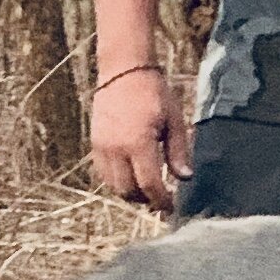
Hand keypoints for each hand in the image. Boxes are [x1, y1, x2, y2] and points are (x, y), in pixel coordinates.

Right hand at [89, 66, 187, 212]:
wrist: (123, 71)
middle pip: (129, 191)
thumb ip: (178, 152)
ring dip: (131, 193)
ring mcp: (102, 148)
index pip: (150, 185)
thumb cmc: (153, 93)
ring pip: (114, 186)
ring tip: (147, 189)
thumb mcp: (173, 120)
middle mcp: (116, 149)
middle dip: (146, 200)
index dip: (162, 201)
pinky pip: (104, 174)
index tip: (171, 208)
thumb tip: (185, 178)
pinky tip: (132, 176)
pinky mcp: (95, 145)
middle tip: (160, 199)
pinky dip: (117, 182)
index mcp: (138, 143)